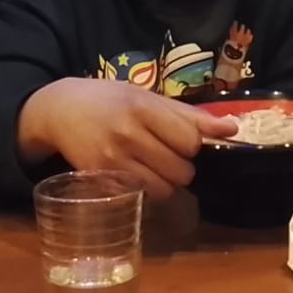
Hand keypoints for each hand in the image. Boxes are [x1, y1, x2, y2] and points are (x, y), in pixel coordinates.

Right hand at [18, 78, 239, 198]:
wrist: (59, 109)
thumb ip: (189, 114)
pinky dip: (145, 189)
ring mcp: (113, 160)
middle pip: (181, 170)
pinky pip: (141, 195)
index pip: (190, 142)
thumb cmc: (109, 100)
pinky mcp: (100, 178)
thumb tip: (232, 128)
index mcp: (143, 108)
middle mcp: (128, 134)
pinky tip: (135, 173)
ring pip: (164, 189)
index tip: (179, 140)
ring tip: (152, 166)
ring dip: (166, 182)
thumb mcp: (146, 96)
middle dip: (180, 166)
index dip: (191, 145)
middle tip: (165, 154)